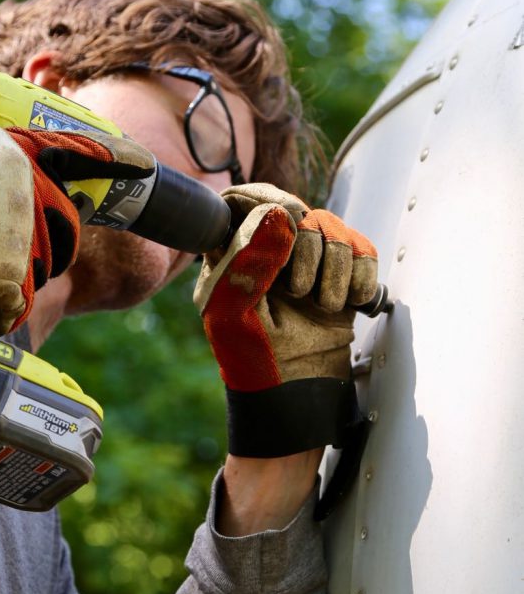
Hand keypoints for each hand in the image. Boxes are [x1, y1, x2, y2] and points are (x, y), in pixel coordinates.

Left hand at [193, 183, 377, 457]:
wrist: (295, 394)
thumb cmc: (252, 359)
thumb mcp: (233, 314)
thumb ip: (249, 261)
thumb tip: (280, 214)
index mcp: (230, 253)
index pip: (242, 199)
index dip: (266, 199)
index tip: (285, 218)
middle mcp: (268, 250)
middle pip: (297, 210)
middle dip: (307, 248)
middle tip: (299, 291)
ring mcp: (307, 260)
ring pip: (333, 228)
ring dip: (336, 268)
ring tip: (324, 305)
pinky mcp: (341, 276)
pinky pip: (363, 252)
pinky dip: (362, 276)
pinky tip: (350, 304)